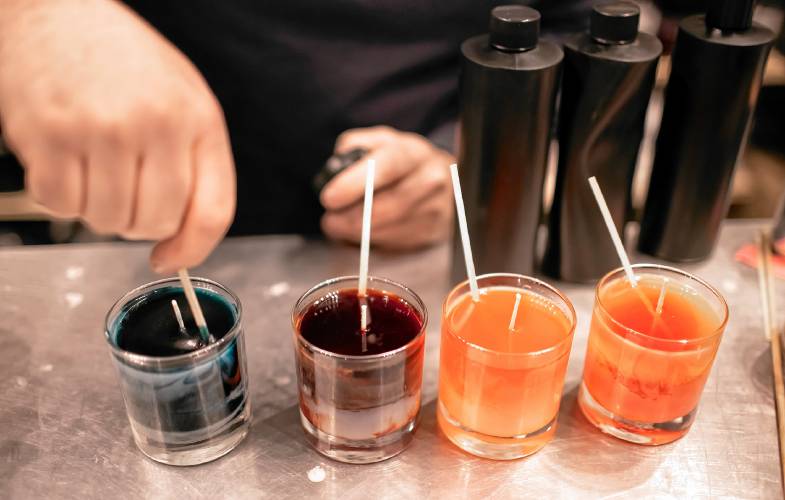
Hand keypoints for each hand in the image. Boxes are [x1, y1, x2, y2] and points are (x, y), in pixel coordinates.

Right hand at [0, 0, 234, 272]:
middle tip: (121, 186)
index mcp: (199, 119)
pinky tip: (63, 159)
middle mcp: (155, 124)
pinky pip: (59, 205)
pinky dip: (58, 195)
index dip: (193, 250)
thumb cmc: (123, 60)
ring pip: (105, 221)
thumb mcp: (183, 99)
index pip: (213, 212)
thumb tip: (181, 239)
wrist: (56, 10)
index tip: (171, 259)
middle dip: (135, 220)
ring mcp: (101, 129)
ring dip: (95, 207)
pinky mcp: (48, 134)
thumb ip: (194, 164)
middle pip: (153, 223)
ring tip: (92, 163)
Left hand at [320, 126, 453, 249]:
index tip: (329, 199)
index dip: (353, 185)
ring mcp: (434, 210)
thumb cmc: (400, 161)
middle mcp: (430, 181)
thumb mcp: (378, 142)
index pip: (384, 169)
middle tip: (329, 219)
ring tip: (342, 226)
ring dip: (355, 234)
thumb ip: (353, 147)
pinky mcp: (431, 234)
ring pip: (383, 232)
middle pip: (381, 208)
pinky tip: (365, 232)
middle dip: (347, 218)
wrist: (443, 180)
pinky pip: (391, 246)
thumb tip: (335, 172)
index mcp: (413, 153)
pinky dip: (371, 242)